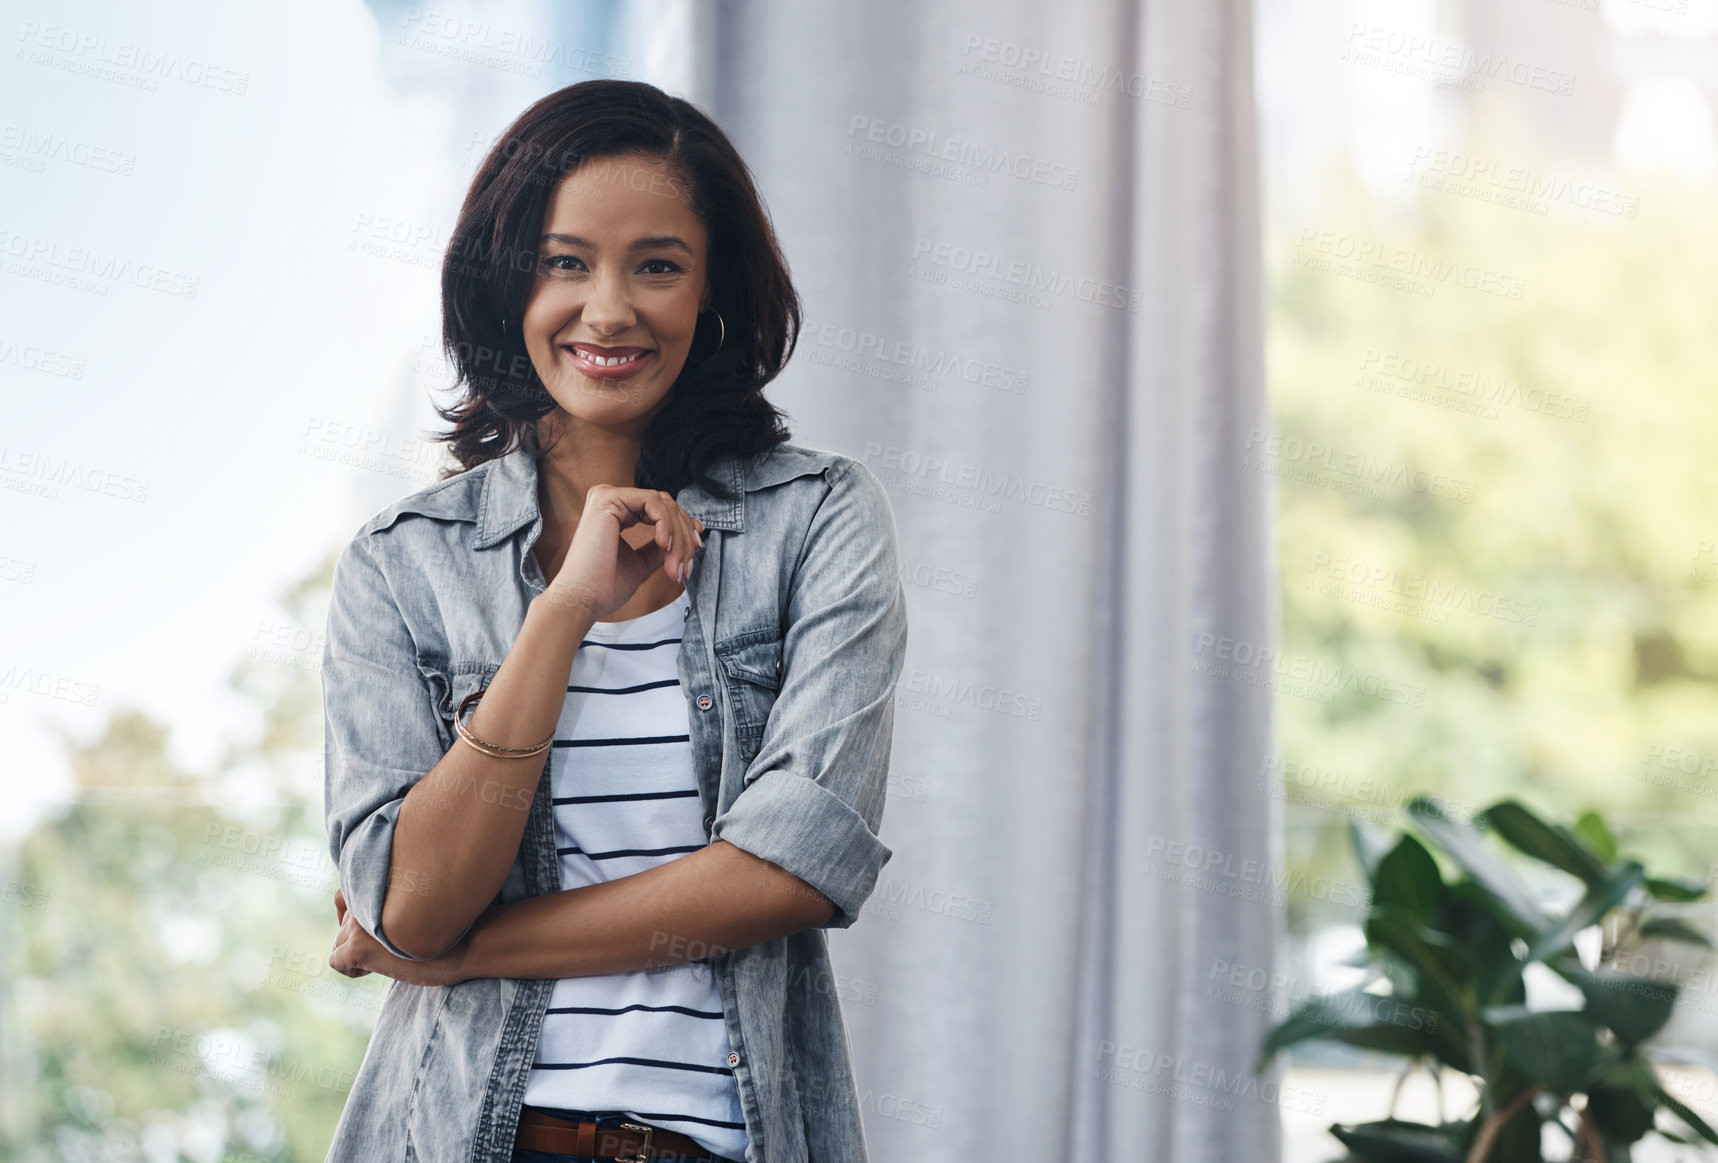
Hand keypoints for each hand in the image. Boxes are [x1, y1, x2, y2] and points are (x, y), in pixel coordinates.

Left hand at [331, 887, 466, 986]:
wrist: (471, 941)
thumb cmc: (455, 923)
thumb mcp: (420, 899)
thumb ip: (394, 899)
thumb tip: (375, 914)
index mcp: (380, 879)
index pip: (346, 894)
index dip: (363, 914)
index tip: (383, 927)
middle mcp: (365, 896)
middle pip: (346, 921)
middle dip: (364, 936)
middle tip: (394, 946)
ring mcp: (360, 921)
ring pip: (341, 941)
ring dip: (360, 951)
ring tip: (391, 956)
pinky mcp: (359, 946)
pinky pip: (337, 961)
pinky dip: (352, 970)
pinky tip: (377, 968)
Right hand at [545, 485, 704, 619]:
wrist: (583, 599)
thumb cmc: (605, 587)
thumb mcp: (642, 563)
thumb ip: (660, 547)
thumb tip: (687, 536)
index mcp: (616, 512)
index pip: (661, 509)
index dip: (684, 526)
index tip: (698, 547)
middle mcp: (611, 500)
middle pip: (665, 505)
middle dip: (684, 535)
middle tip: (688, 565)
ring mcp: (607, 496)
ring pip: (663, 504)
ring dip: (678, 537)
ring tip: (676, 566)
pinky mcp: (607, 498)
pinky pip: (653, 502)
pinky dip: (666, 525)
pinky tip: (665, 546)